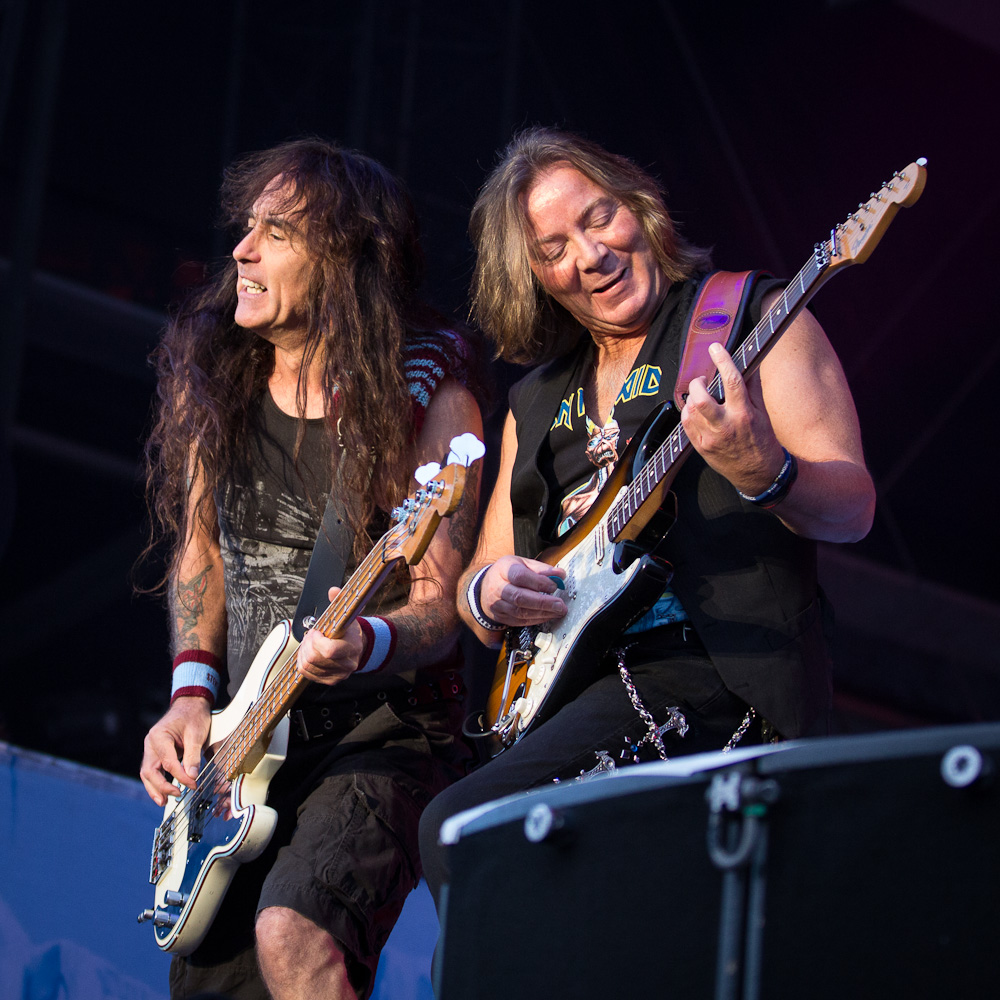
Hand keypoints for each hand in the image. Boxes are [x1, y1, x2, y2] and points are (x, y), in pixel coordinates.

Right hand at [140, 696, 211, 806]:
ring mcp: (151, 748)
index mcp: (159, 736)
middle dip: (162, 786)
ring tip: (164, 802)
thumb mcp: (196, 734)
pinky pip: (152, 769)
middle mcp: (150, 743)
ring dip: (155, 788)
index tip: (193, 784)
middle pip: (150, 771)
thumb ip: (193, 755)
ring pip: (147, 773)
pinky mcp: (155, 752)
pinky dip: (157, 781)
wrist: (190, 705)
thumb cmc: (193, 716)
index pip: (168, 763)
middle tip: (177, 795)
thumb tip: (192, 777)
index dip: (180, 776)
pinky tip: (164, 792)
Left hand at [295, 586, 366, 684]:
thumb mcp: (346, 615)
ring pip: (308, 666)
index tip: (316, 631)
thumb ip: (338, 602)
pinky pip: (306, 674)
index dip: (316, 641)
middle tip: (310, 635)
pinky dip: (302, 662)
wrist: (357, 647)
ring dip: (303, 652)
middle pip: (314, 658)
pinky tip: (308, 652)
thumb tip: (333, 590)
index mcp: (352, 648)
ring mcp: (338, 675)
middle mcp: (347, 665)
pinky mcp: (329, 680)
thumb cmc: (349, 631)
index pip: (329, 651)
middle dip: (307, 644)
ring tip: (309, 643)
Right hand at [479, 556, 567, 626]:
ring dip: (542, 613)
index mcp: (504, 569)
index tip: (554, 586)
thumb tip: (560, 574)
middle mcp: (497, 587)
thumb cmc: (507, 573)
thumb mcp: (522, 563)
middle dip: (543, 602)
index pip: (520, 576)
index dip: (539, 582)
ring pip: (520, 612)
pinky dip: (535, 620)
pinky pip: (519, 621)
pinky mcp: (500, 616)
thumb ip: (541, 569)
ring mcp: (497, 604)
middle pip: (520, 597)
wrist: (485, 587)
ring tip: (557, 612)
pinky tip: (547, 616)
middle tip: (560, 605)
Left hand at [681, 341, 785, 494]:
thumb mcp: (763, 413)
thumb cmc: (763, 441)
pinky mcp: (701, 447)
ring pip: (690, 410)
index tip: (715, 348)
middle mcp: (726, 426)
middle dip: (698, 384)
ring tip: (701, 397)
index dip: (722, 360)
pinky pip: (685, 424)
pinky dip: (688, 413)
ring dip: (692, 398)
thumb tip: (748, 363)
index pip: (731, 380)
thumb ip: (752, 388)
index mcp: (744, 414)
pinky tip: (696, 412)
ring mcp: (711, 438)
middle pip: (701, 398)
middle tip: (704, 381)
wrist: (759, 474)